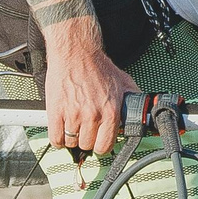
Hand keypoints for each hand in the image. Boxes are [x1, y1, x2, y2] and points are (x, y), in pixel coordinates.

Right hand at [41, 18, 140, 157]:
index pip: (106, 146)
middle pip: (87, 145)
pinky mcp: (56, 112)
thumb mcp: (123, 82)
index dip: (102, 146)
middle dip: (87, 141)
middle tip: (85, 131)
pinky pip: (56, 138)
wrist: (76, 52)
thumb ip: (133, 98)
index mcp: (110, 111)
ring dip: (72, 138)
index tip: (99, 142)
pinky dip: (58, 139)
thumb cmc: (97, 66)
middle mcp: (92, 115)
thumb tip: (141, 110)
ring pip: (71, 143)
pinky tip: (61, 131)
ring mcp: (73, 115)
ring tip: (74, 127)